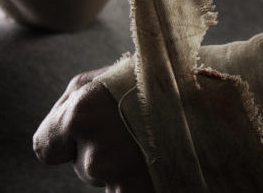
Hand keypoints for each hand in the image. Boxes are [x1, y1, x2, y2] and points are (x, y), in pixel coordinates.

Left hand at [33, 65, 155, 191]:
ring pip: (107, 182)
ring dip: (124, 169)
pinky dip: (141, 182)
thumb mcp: (99, 80)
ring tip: (153, 141)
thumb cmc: (154, 81)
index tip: (85, 135)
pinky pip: (126, 192)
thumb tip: (47, 144)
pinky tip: (159, 160)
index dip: (64, 142)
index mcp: (79, 115)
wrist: (217, 100)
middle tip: (136, 129)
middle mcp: (97, 155)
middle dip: (102, 152)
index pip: (45, 149)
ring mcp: (122, 181)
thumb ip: (67, 108)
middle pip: (82, 167)